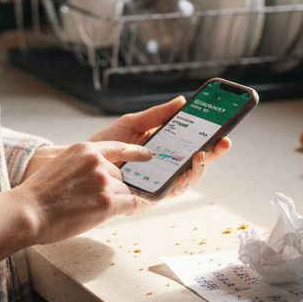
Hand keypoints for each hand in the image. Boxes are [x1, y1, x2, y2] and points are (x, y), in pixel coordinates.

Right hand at [13, 141, 154, 244]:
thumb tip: (101, 180)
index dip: (136, 153)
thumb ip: (83, 168)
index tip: (149, 155)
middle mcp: (97, 161)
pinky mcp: (108, 201)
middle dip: (113, 189)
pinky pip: (133, 204)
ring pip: (123, 192)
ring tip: (90, 211)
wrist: (27, 212)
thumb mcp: (61, 167)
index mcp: (84, 149)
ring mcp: (103, 181)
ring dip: (114, 202)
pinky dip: (137, 208)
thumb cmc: (38, 196)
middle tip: (93, 202)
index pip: (118, 147)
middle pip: (120, 176)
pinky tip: (137, 210)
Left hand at [90, 96, 233, 198]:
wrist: (80, 163)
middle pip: (194, 165)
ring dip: (198, 168)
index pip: (191, 147)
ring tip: (201, 154)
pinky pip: (168, 194)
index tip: (223, 131)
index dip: (209, 140)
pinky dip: (178, 184)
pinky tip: (183, 172)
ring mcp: (157, 185)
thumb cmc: (104, 144)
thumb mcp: (132, 123)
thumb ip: (157, 115)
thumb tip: (182, 101)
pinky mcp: (147, 200)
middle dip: (212, 154)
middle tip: (222, 142)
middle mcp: (163, 170)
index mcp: (163, 151)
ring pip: (186, 181)